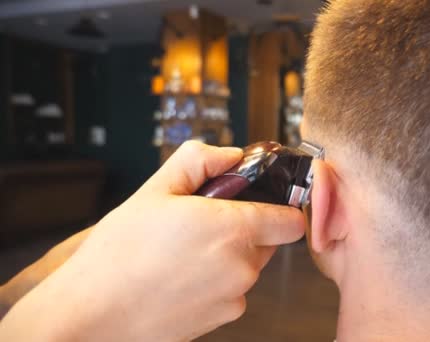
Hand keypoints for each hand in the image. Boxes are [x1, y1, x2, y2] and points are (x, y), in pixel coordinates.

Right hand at [0, 141, 305, 340]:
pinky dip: (215, 285)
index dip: (281, 209)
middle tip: (203, 225)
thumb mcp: (156, 190)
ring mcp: (233, 297)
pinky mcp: (221, 320)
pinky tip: (181, 280)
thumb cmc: (119, 253)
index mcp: (232, 228)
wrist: (91, 313)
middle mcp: (241, 266)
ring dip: (228, 258)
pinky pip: (231, 294)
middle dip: (246, 231)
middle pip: (268, 242)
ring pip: (247, 268)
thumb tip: (233, 156)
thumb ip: (201, 161)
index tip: (264, 204)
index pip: (291, 221)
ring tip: (184, 255)